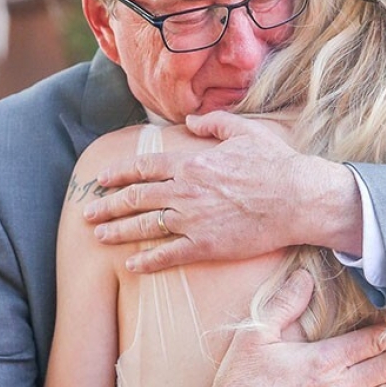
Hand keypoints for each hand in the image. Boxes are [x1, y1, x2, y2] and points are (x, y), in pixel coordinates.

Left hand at [83, 112, 362, 272]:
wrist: (298, 199)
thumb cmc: (275, 164)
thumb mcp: (244, 131)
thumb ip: (213, 124)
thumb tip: (190, 122)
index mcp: (191, 163)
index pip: (143, 168)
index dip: (118, 174)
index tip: (101, 180)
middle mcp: (185, 191)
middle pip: (135, 199)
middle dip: (107, 206)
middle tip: (88, 213)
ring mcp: (193, 220)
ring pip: (144, 227)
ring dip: (117, 232)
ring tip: (99, 237)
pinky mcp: (206, 246)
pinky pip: (168, 255)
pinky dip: (146, 261)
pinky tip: (130, 265)